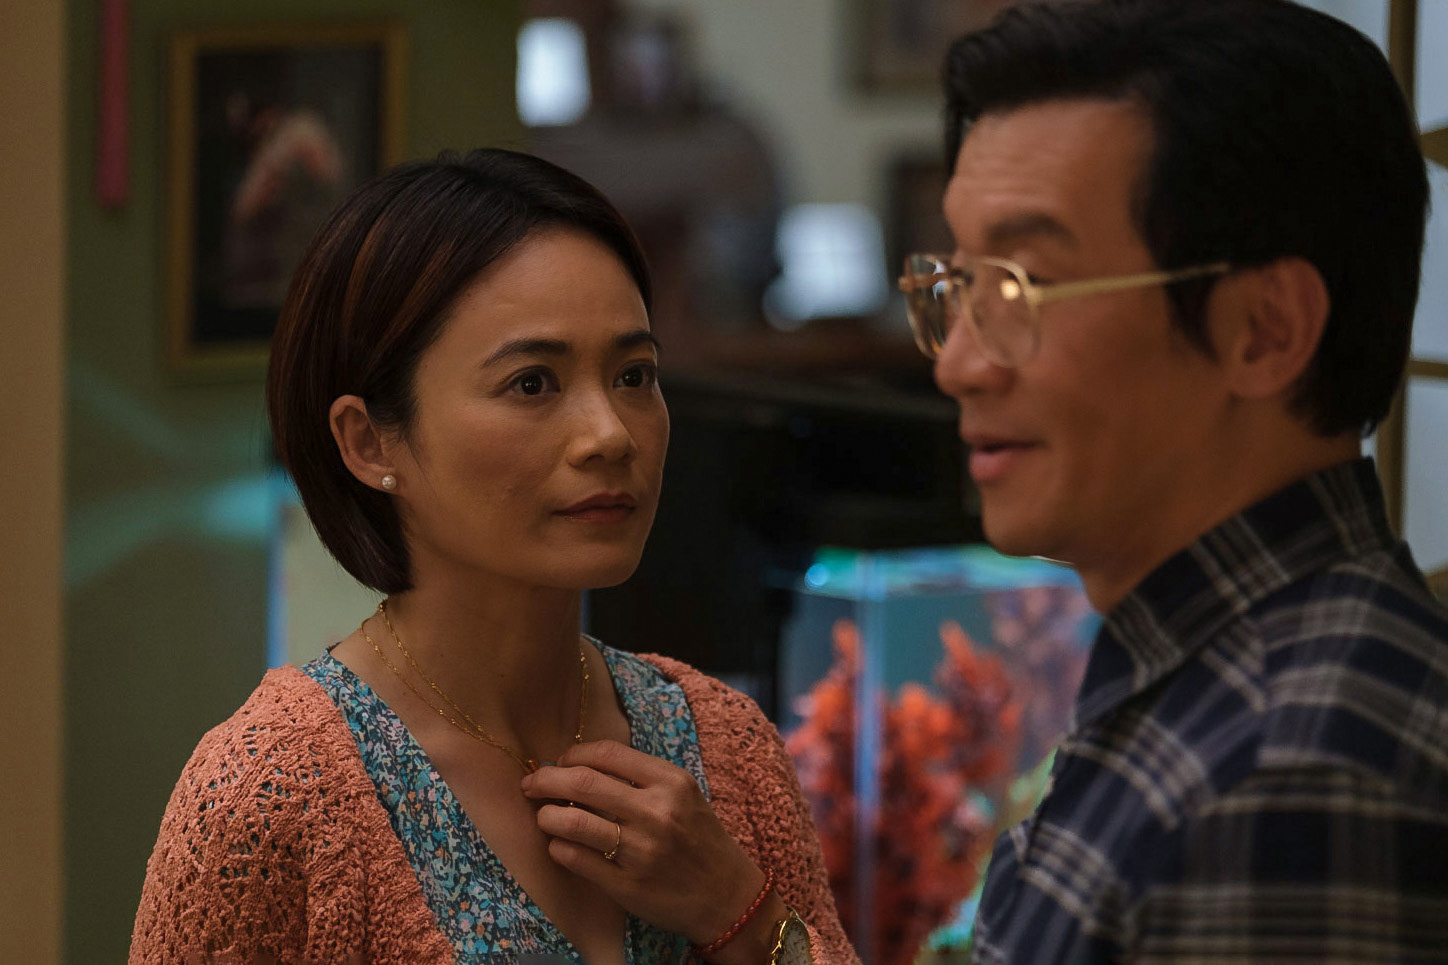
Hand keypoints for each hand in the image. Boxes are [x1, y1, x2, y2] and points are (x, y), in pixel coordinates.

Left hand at [520, 739, 770, 951]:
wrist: (727, 897)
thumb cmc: (700, 839)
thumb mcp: (684, 795)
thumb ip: (642, 777)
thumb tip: (582, 764)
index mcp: (671, 782)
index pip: (606, 753)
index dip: (573, 753)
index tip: (561, 761)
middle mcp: (656, 812)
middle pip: (582, 782)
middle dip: (546, 780)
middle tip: (531, 784)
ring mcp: (640, 851)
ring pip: (572, 822)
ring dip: (547, 815)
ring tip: (544, 816)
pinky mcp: (626, 885)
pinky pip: (575, 859)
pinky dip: (558, 848)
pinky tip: (559, 845)